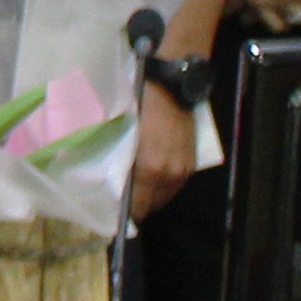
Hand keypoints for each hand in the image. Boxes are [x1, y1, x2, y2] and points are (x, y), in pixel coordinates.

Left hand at [126, 84, 197, 220]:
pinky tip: (152, 181)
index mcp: (150, 169)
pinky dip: (163, 188)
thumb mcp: (123, 133)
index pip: (137, 206)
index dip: (126, 214)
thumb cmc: (139, 104)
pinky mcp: (191, 162)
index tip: (114, 216)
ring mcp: (183, 170)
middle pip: (152, 205)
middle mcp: (169, 175)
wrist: (172, 84)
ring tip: (136, 194)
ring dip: (151, 198)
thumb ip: (118, 161)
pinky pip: (176, 186)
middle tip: (122, 203)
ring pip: (165, 196)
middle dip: (138, 207)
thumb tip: (109, 181)